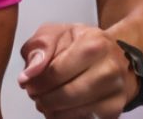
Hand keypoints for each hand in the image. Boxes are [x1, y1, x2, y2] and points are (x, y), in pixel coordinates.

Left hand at [17, 23, 136, 118]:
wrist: (114, 56)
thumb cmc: (82, 43)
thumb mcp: (57, 33)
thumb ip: (40, 47)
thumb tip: (30, 73)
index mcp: (95, 44)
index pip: (56, 71)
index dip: (37, 81)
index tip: (27, 83)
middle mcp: (109, 68)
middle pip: (66, 95)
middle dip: (44, 98)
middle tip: (35, 94)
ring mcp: (115, 91)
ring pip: (74, 112)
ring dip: (53, 110)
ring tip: (46, 100)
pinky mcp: (115, 110)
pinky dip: (66, 116)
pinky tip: (61, 107)